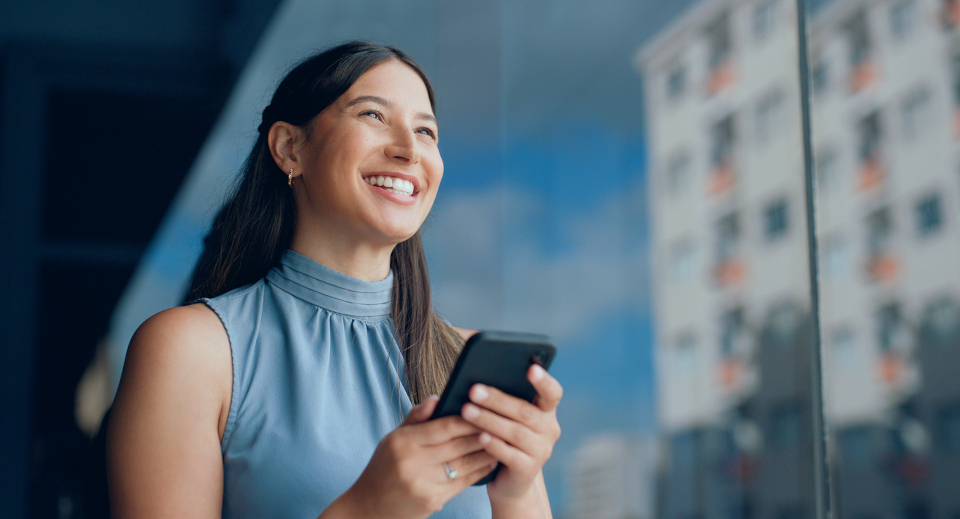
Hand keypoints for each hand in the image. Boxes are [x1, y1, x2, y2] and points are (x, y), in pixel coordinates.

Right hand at [335, 396, 497, 518]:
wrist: (368, 508)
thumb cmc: (382, 469)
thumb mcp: (392, 439)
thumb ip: (416, 418)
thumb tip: (438, 398)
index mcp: (402, 443)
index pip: (443, 426)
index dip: (466, 418)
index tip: (483, 409)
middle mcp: (413, 463)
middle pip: (458, 444)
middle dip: (482, 433)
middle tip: (500, 422)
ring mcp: (424, 484)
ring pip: (465, 464)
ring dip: (486, 451)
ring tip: (502, 440)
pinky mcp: (434, 501)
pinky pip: (464, 482)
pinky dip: (480, 470)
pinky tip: (490, 460)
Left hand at [460, 364, 562, 501]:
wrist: (509, 480)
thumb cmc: (505, 439)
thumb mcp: (508, 418)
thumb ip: (503, 401)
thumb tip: (478, 381)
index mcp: (546, 411)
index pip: (552, 393)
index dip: (543, 381)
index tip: (531, 368)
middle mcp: (549, 430)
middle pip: (525, 411)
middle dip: (498, 400)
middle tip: (474, 390)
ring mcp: (541, 451)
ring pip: (516, 432)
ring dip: (489, 420)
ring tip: (467, 411)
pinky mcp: (528, 470)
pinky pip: (511, 455)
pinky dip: (495, 445)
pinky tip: (480, 437)